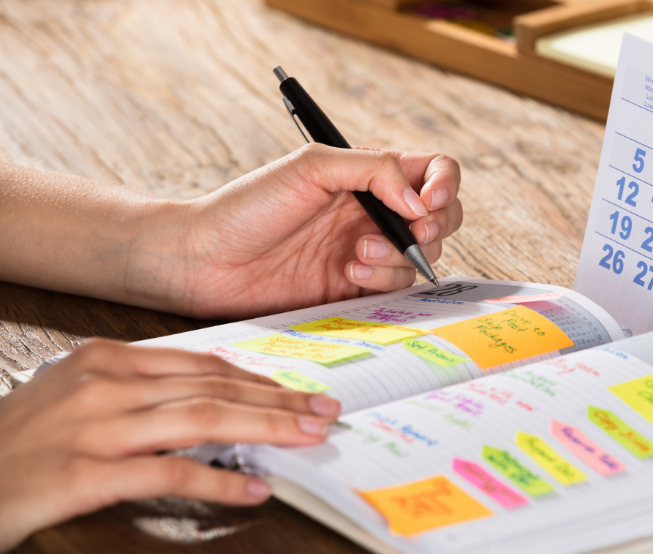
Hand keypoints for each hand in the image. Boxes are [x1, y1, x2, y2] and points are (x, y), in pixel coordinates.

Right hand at [0, 340, 340, 553]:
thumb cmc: (19, 441)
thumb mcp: (76, 395)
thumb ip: (139, 392)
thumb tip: (209, 398)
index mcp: (105, 361)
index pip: (202, 365)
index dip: (257, 379)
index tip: (296, 392)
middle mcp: (103, 385)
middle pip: (213, 388)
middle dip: (278, 401)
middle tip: (322, 411)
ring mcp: (93, 428)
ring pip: (202, 420)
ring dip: (266, 429)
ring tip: (307, 438)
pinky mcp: (84, 475)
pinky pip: (169, 474)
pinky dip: (220, 482)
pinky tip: (253, 490)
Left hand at [153, 145, 462, 318]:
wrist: (207, 261)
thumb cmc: (248, 206)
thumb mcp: (311, 167)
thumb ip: (373, 170)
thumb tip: (419, 202)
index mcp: (368, 174)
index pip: (433, 170)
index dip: (445, 184)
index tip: (428, 202)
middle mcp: (374, 211)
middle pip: (442, 216)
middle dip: (434, 225)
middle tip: (411, 231)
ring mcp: (368, 250)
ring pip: (423, 256)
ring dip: (399, 255)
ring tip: (357, 253)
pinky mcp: (357, 287)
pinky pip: (397, 287)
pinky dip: (383, 279)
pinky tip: (348, 271)